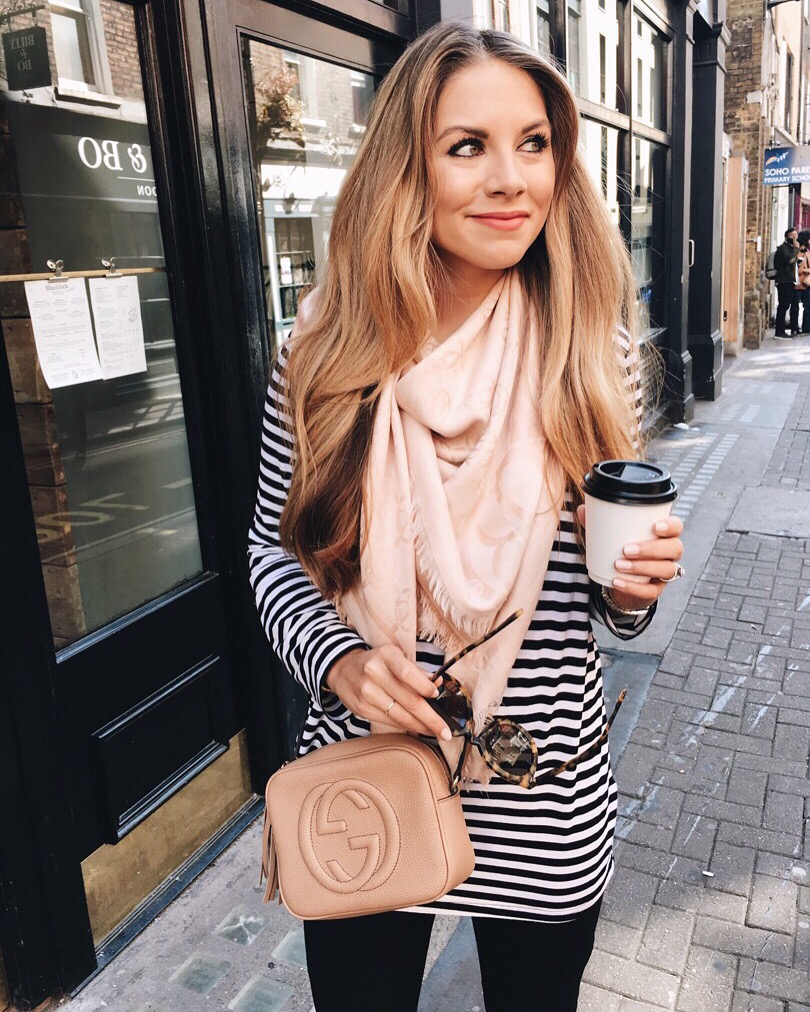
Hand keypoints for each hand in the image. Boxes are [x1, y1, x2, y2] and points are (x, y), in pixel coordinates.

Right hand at [325, 646, 452, 739]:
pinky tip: (417, 728)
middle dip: (430, 718)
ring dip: (421, 726)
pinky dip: (406, 726)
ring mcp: (366, 693)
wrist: (342, 669)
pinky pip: (389, 721)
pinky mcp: (362, 709)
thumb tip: (438, 684)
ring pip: (399, 715)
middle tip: (446, 731)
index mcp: (386, 656)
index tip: (437, 695)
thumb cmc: (376, 662)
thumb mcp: (394, 657)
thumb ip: (415, 670)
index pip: (407, 673)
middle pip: (407, 700)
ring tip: (436, 733)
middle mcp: (374, 673)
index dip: (424, 686)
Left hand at [577, 505, 683, 609]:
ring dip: (642, 567)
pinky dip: (633, 587)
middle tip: (626, 549)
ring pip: (666, 570)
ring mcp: (664, 572)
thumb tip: (582, 509)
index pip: (677, 527)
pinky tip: (617, 582)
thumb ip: (598, 522)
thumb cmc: (619, 550)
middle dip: (651, 549)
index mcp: (662, 534)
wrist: (618, 580)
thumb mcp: (609, 536)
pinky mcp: (655, 590)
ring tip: (618, 565)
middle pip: (675, 548)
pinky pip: (651, 591)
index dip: (671, 526)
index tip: (654, 527)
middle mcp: (669, 553)